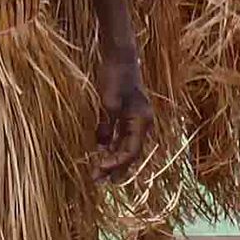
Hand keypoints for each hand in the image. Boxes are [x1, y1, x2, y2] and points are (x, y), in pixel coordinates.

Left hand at [90, 53, 154, 181]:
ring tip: (98, 173)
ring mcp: (134, 120)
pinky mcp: (124, 115)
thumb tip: (102, 145)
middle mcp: (141, 123)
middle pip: (130, 152)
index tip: (101, 169)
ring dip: (112, 158)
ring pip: (124, 146)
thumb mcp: (109, 101)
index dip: (117, 163)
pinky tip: (99, 152)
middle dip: (115, 168)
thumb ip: (107, 125)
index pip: (131, 151)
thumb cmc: (115, 77)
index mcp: (141, 121)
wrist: (119, 57)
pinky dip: (109, 145)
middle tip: (99, 182)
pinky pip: (118, 136)